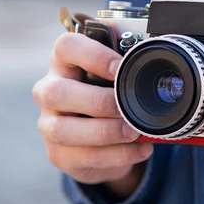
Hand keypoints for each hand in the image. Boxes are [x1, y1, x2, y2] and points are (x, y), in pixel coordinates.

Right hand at [33, 33, 152, 197]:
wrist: (101, 139)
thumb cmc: (108, 97)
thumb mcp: (114, 79)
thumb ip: (126, 70)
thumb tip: (156, 67)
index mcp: (64, 62)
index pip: (66, 47)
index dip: (94, 56)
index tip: (121, 68)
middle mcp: (48, 91)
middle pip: (57, 92)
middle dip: (99, 102)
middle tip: (128, 108)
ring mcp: (48, 125)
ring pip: (63, 130)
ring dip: (106, 132)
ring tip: (134, 132)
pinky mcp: (58, 154)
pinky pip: (84, 156)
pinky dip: (117, 154)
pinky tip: (139, 149)